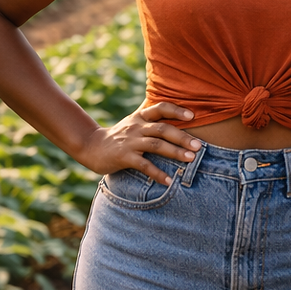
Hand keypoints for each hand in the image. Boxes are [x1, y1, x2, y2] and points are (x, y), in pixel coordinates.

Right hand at [76, 101, 200, 185]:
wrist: (91, 146)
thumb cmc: (119, 136)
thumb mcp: (134, 124)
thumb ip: (153, 123)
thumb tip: (180, 126)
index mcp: (140, 117)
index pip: (160, 108)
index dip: (177, 110)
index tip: (192, 116)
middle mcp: (136, 127)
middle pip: (163, 129)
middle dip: (182, 137)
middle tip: (199, 146)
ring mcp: (130, 142)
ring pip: (156, 145)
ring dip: (175, 152)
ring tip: (191, 159)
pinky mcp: (124, 157)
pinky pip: (144, 165)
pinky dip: (157, 173)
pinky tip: (168, 181)